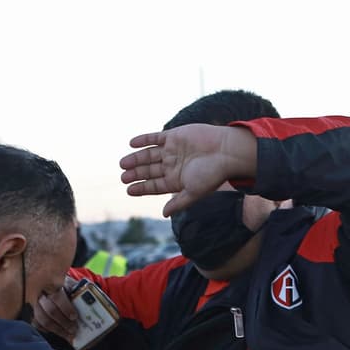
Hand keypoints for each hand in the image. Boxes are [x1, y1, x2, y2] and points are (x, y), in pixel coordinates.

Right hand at [34, 277, 79, 341]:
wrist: (48, 283)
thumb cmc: (63, 286)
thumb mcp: (70, 284)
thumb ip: (77, 290)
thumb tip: (88, 301)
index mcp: (52, 284)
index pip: (58, 297)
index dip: (66, 308)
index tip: (74, 317)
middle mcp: (41, 293)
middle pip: (51, 311)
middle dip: (64, 322)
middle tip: (73, 329)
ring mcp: (33, 303)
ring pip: (43, 319)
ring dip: (57, 329)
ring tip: (68, 335)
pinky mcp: (30, 312)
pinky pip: (36, 324)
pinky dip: (46, 330)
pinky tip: (56, 332)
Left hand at [119, 124, 257, 216]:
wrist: (226, 151)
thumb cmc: (213, 174)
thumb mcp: (194, 192)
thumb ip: (179, 203)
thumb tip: (163, 214)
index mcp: (177, 180)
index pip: (155, 185)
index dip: (141, 188)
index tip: (129, 190)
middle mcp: (173, 165)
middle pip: (149, 170)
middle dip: (136, 174)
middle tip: (123, 177)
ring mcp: (173, 150)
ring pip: (149, 154)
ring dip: (136, 158)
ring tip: (123, 164)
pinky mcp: (175, 135)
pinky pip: (155, 137)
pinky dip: (143, 140)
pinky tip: (132, 144)